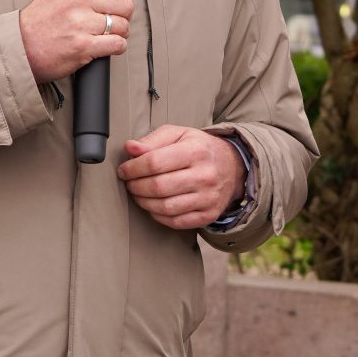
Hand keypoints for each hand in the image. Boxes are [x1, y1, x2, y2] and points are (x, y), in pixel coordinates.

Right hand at [19, 0, 144, 82]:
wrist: (20, 45)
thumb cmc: (44, 18)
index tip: (112, 1)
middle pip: (126, 3)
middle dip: (122, 15)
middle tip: (107, 20)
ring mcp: (80, 22)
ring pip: (124, 25)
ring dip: (118, 33)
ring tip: (101, 33)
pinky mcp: (82, 46)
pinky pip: (118, 44)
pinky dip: (115, 47)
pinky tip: (101, 45)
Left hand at [117, 125, 246, 229]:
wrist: (233, 166)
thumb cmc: (200, 149)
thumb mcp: (179, 134)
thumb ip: (153, 140)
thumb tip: (130, 148)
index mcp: (196, 151)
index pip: (154, 162)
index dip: (133, 168)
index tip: (124, 170)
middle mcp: (205, 175)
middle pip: (158, 187)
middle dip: (136, 186)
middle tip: (129, 183)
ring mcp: (208, 198)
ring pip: (165, 207)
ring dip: (144, 203)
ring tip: (139, 194)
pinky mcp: (208, 215)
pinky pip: (176, 222)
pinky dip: (158, 216)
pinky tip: (154, 206)